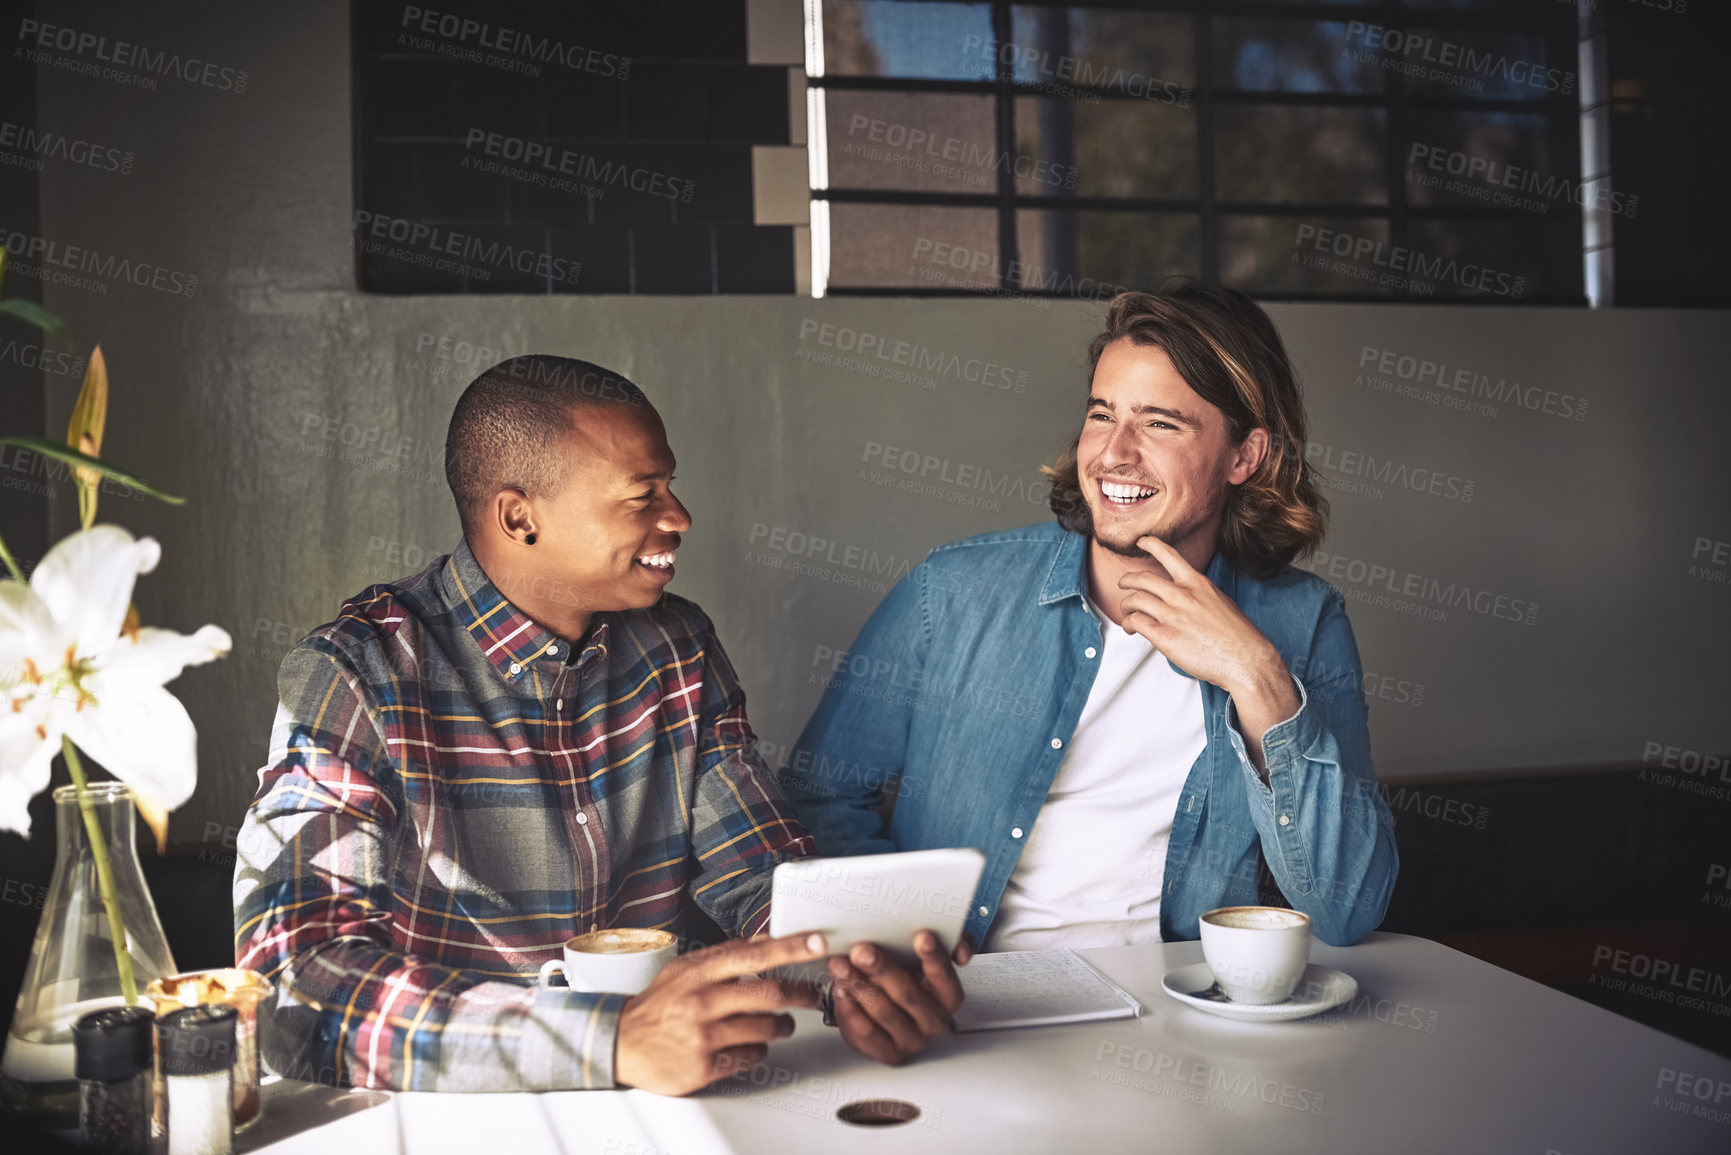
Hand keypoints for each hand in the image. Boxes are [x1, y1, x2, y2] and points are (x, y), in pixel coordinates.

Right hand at [614, 932, 826, 1095]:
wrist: (622, 1043)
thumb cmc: (659, 1005)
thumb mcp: (685, 970)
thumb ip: (725, 956)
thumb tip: (765, 939)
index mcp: (698, 972)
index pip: (754, 955)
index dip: (790, 948)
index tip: (817, 943)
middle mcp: (701, 1002)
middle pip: (769, 994)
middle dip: (799, 994)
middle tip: (811, 994)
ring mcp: (703, 1036)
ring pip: (765, 1028)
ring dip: (781, 1025)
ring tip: (781, 1023)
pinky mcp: (705, 1067)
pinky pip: (751, 1056)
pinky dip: (759, 1049)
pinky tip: (751, 1043)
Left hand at [828, 929, 967, 1064]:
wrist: (886, 1002)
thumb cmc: (907, 975)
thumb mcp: (926, 956)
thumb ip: (948, 944)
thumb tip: (961, 950)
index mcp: (948, 996)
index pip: (944, 977)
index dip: (934, 957)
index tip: (921, 937)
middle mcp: (934, 1021)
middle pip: (908, 994)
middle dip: (882, 969)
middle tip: (861, 950)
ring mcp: (911, 1040)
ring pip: (884, 1012)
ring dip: (859, 986)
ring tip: (841, 965)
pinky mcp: (887, 1052)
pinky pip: (866, 1032)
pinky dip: (850, 1009)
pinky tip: (841, 990)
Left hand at [1119, 535, 1299, 775]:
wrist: (1246, 659)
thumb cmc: (1238, 636)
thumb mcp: (1220, 601)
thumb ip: (1198, 595)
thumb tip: (1183, 598)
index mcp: (1198, 583)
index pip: (1169, 555)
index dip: (1151, 544)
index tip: (1141, 541)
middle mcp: (1182, 595)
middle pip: (1142, 578)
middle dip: (1127, 580)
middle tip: (1122, 583)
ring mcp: (1172, 615)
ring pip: (1134, 600)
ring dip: (1126, 605)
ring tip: (1127, 612)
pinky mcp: (1164, 636)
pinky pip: (1136, 622)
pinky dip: (1129, 623)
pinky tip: (1131, 628)